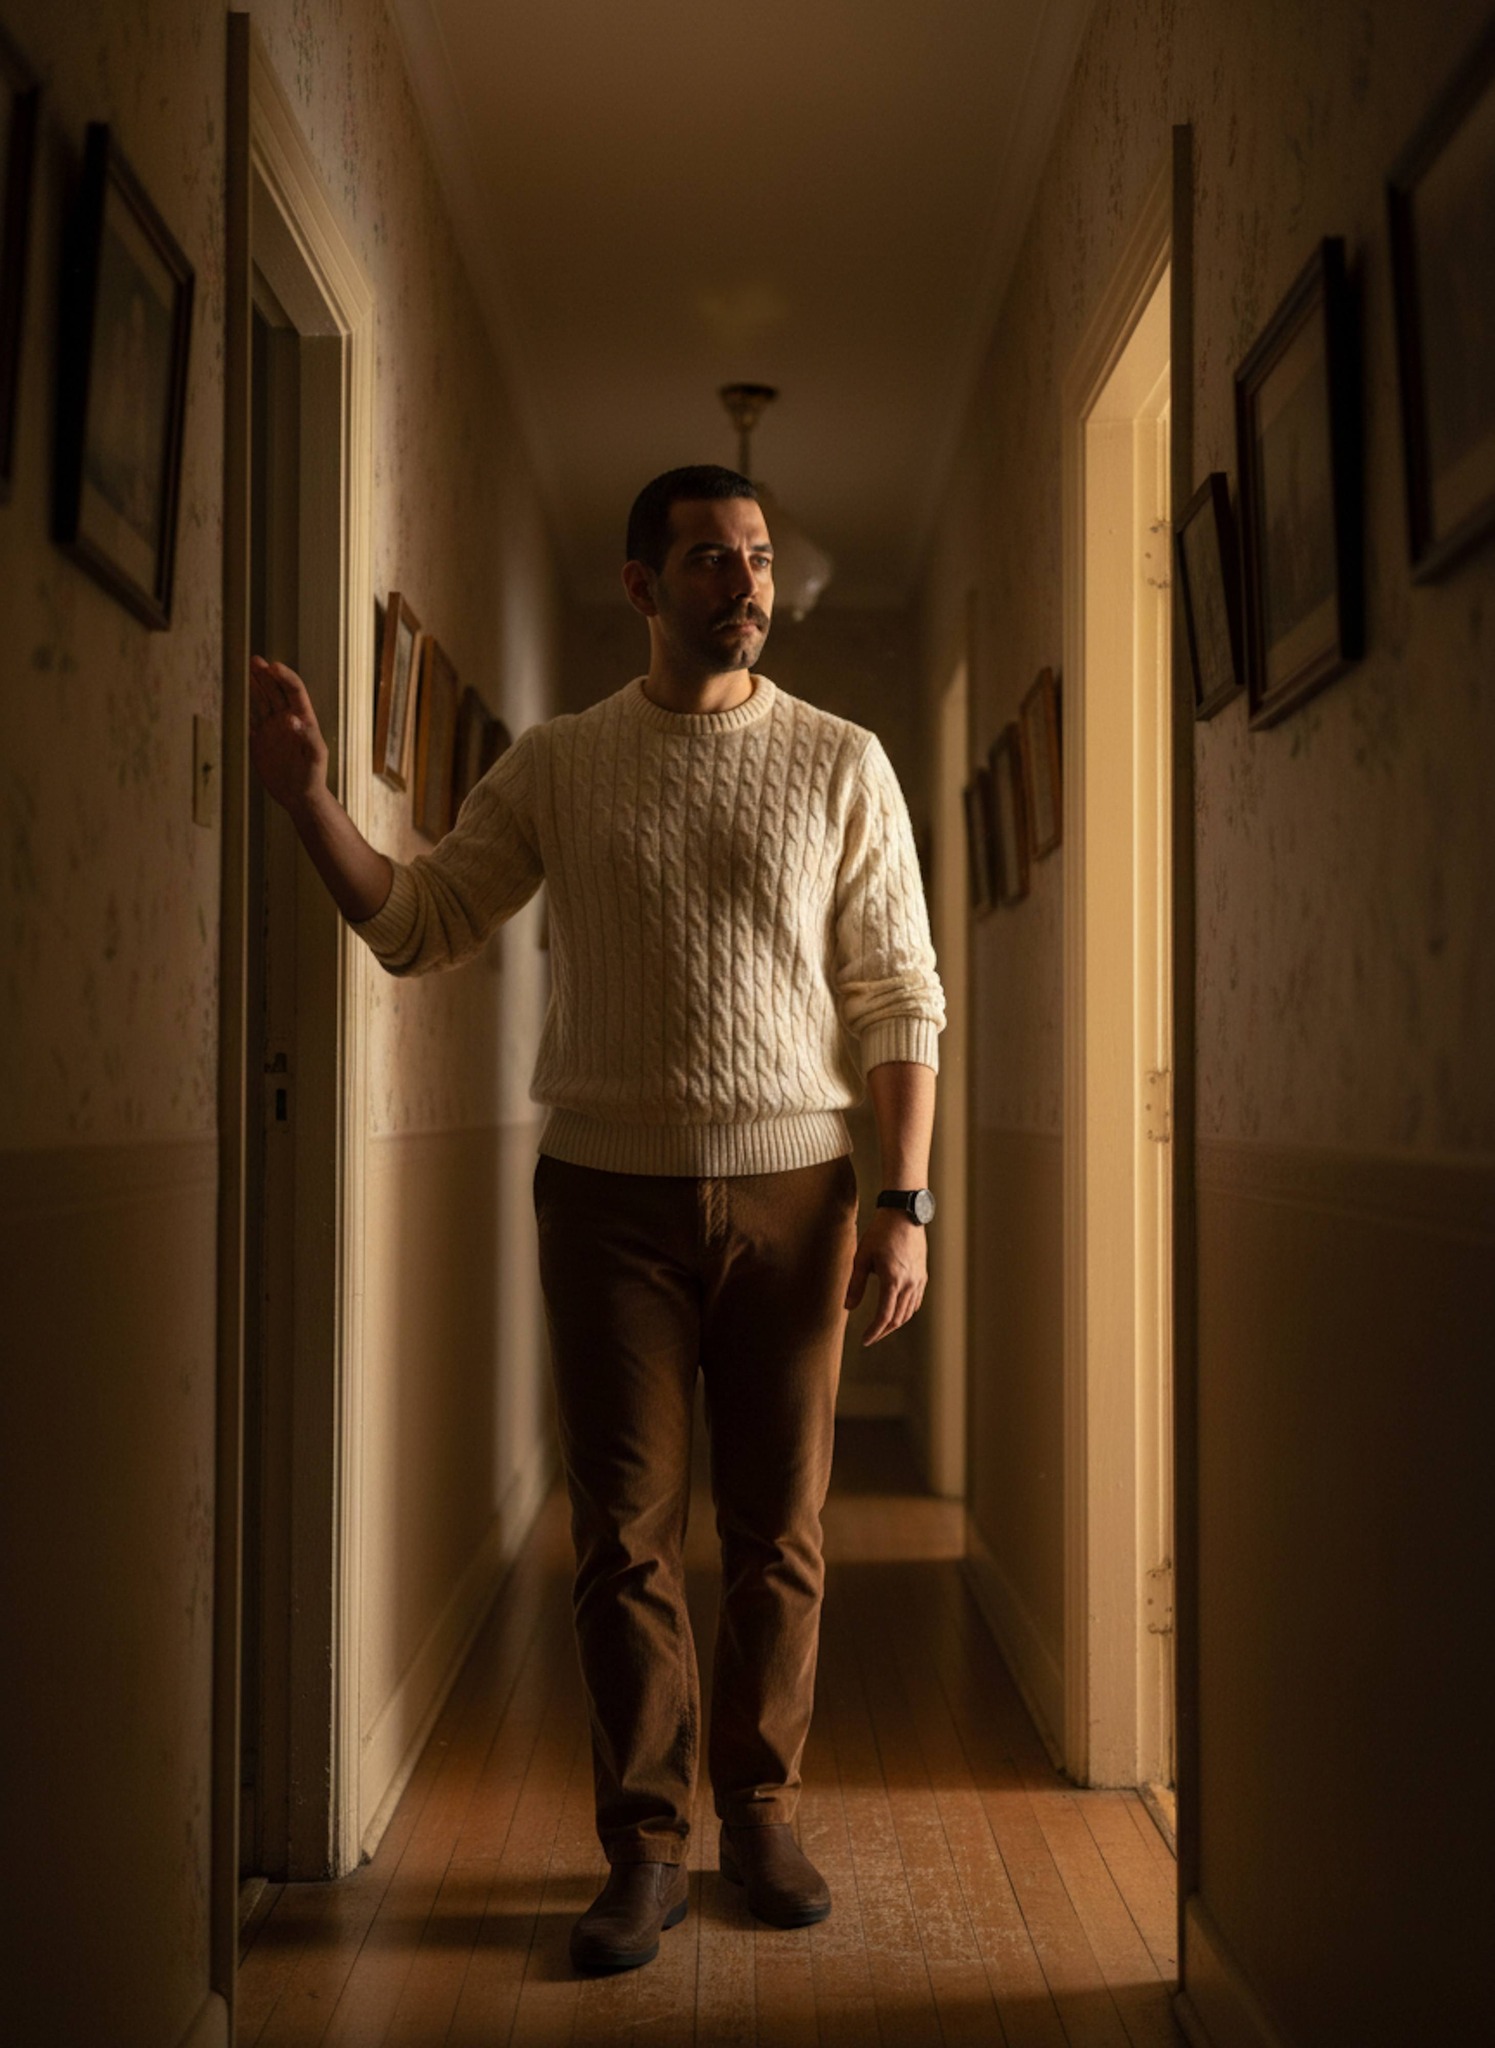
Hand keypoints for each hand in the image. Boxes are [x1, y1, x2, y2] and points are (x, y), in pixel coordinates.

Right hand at [249, 657, 328, 812]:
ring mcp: (272, 729)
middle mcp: (287, 720)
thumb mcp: (315, 757)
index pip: (295, 691)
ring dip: (254, 685)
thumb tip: (293, 718)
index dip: (285, 678)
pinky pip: (250, 717)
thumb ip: (307, 737)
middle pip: (275, 691)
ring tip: (245, 669)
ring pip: (261, 701)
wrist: (299, 796)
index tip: (273, 667)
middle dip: (266, 675)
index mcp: (304, 719)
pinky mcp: (260, 740)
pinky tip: (236, 694)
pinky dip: (244, 705)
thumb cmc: (313, 776)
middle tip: (254, 660)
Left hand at [844, 1208, 927, 1345]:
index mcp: (893, 1279)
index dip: (874, 1331)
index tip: (865, 1340)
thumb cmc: (880, 1233)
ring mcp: (919, 1280)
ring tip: (881, 1327)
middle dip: (883, 1331)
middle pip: (897, 1318)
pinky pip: (916, 1301)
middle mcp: (909, 1283)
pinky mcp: (923, 1275)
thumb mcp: (862, 1257)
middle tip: (870, 1337)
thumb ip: (855, 1284)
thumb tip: (848, 1307)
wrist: (904, 1213)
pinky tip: (896, 1313)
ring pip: (908, 1312)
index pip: (884, 1316)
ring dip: (894, 1323)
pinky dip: (906, 1312)